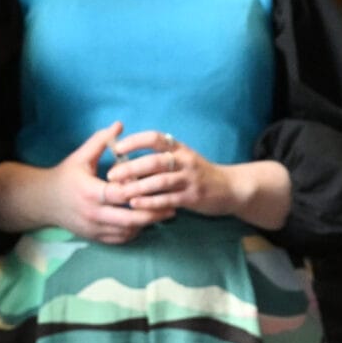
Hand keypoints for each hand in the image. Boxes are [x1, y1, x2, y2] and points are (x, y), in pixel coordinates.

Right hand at [50, 122, 165, 243]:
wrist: (43, 201)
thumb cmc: (65, 176)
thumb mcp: (80, 156)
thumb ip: (100, 141)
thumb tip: (120, 125)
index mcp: (90, 191)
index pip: (121, 194)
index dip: (141, 190)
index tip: (160, 185)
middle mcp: (93, 213)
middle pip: (129, 218)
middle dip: (153, 214)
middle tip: (173, 207)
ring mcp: (93, 228)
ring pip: (127, 231)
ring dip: (146, 224)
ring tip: (163, 214)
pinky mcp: (94, 237)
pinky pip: (120, 239)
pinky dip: (134, 232)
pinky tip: (145, 222)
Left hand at [109, 130, 234, 216]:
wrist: (230, 188)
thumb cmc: (198, 173)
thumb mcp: (182, 159)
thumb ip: (159, 158)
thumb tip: (125, 161)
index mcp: (179, 148)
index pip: (155, 138)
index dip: (134, 141)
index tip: (117, 148)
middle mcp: (185, 160)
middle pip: (154, 161)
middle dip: (130, 168)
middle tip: (111, 175)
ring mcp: (190, 179)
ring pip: (160, 181)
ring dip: (137, 187)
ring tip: (120, 192)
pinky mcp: (193, 197)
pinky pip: (168, 199)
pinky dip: (150, 202)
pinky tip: (136, 204)